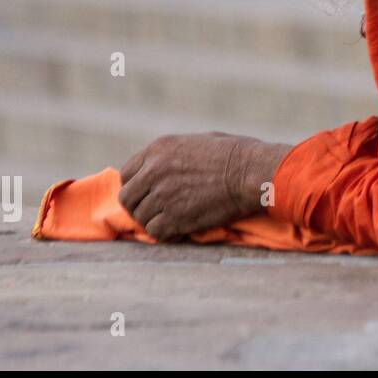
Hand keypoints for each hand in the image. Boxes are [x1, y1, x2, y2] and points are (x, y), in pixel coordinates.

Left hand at [118, 132, 288, 240]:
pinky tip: (179, 231)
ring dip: (154, 222)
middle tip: (155, 213)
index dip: (136, 187)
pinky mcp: (174, 218)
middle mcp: (154, 171)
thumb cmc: (235, 154)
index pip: (127, 174)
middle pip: (127, 198)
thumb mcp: (197, 142)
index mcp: (158, 150)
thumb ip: (173, 155)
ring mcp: (162, 195)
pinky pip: (155, 232)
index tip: (147, 194)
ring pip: (141, 218)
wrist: (251, 172)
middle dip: (138, 207)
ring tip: (172, 222)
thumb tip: (166, 168)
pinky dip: (166, 235)